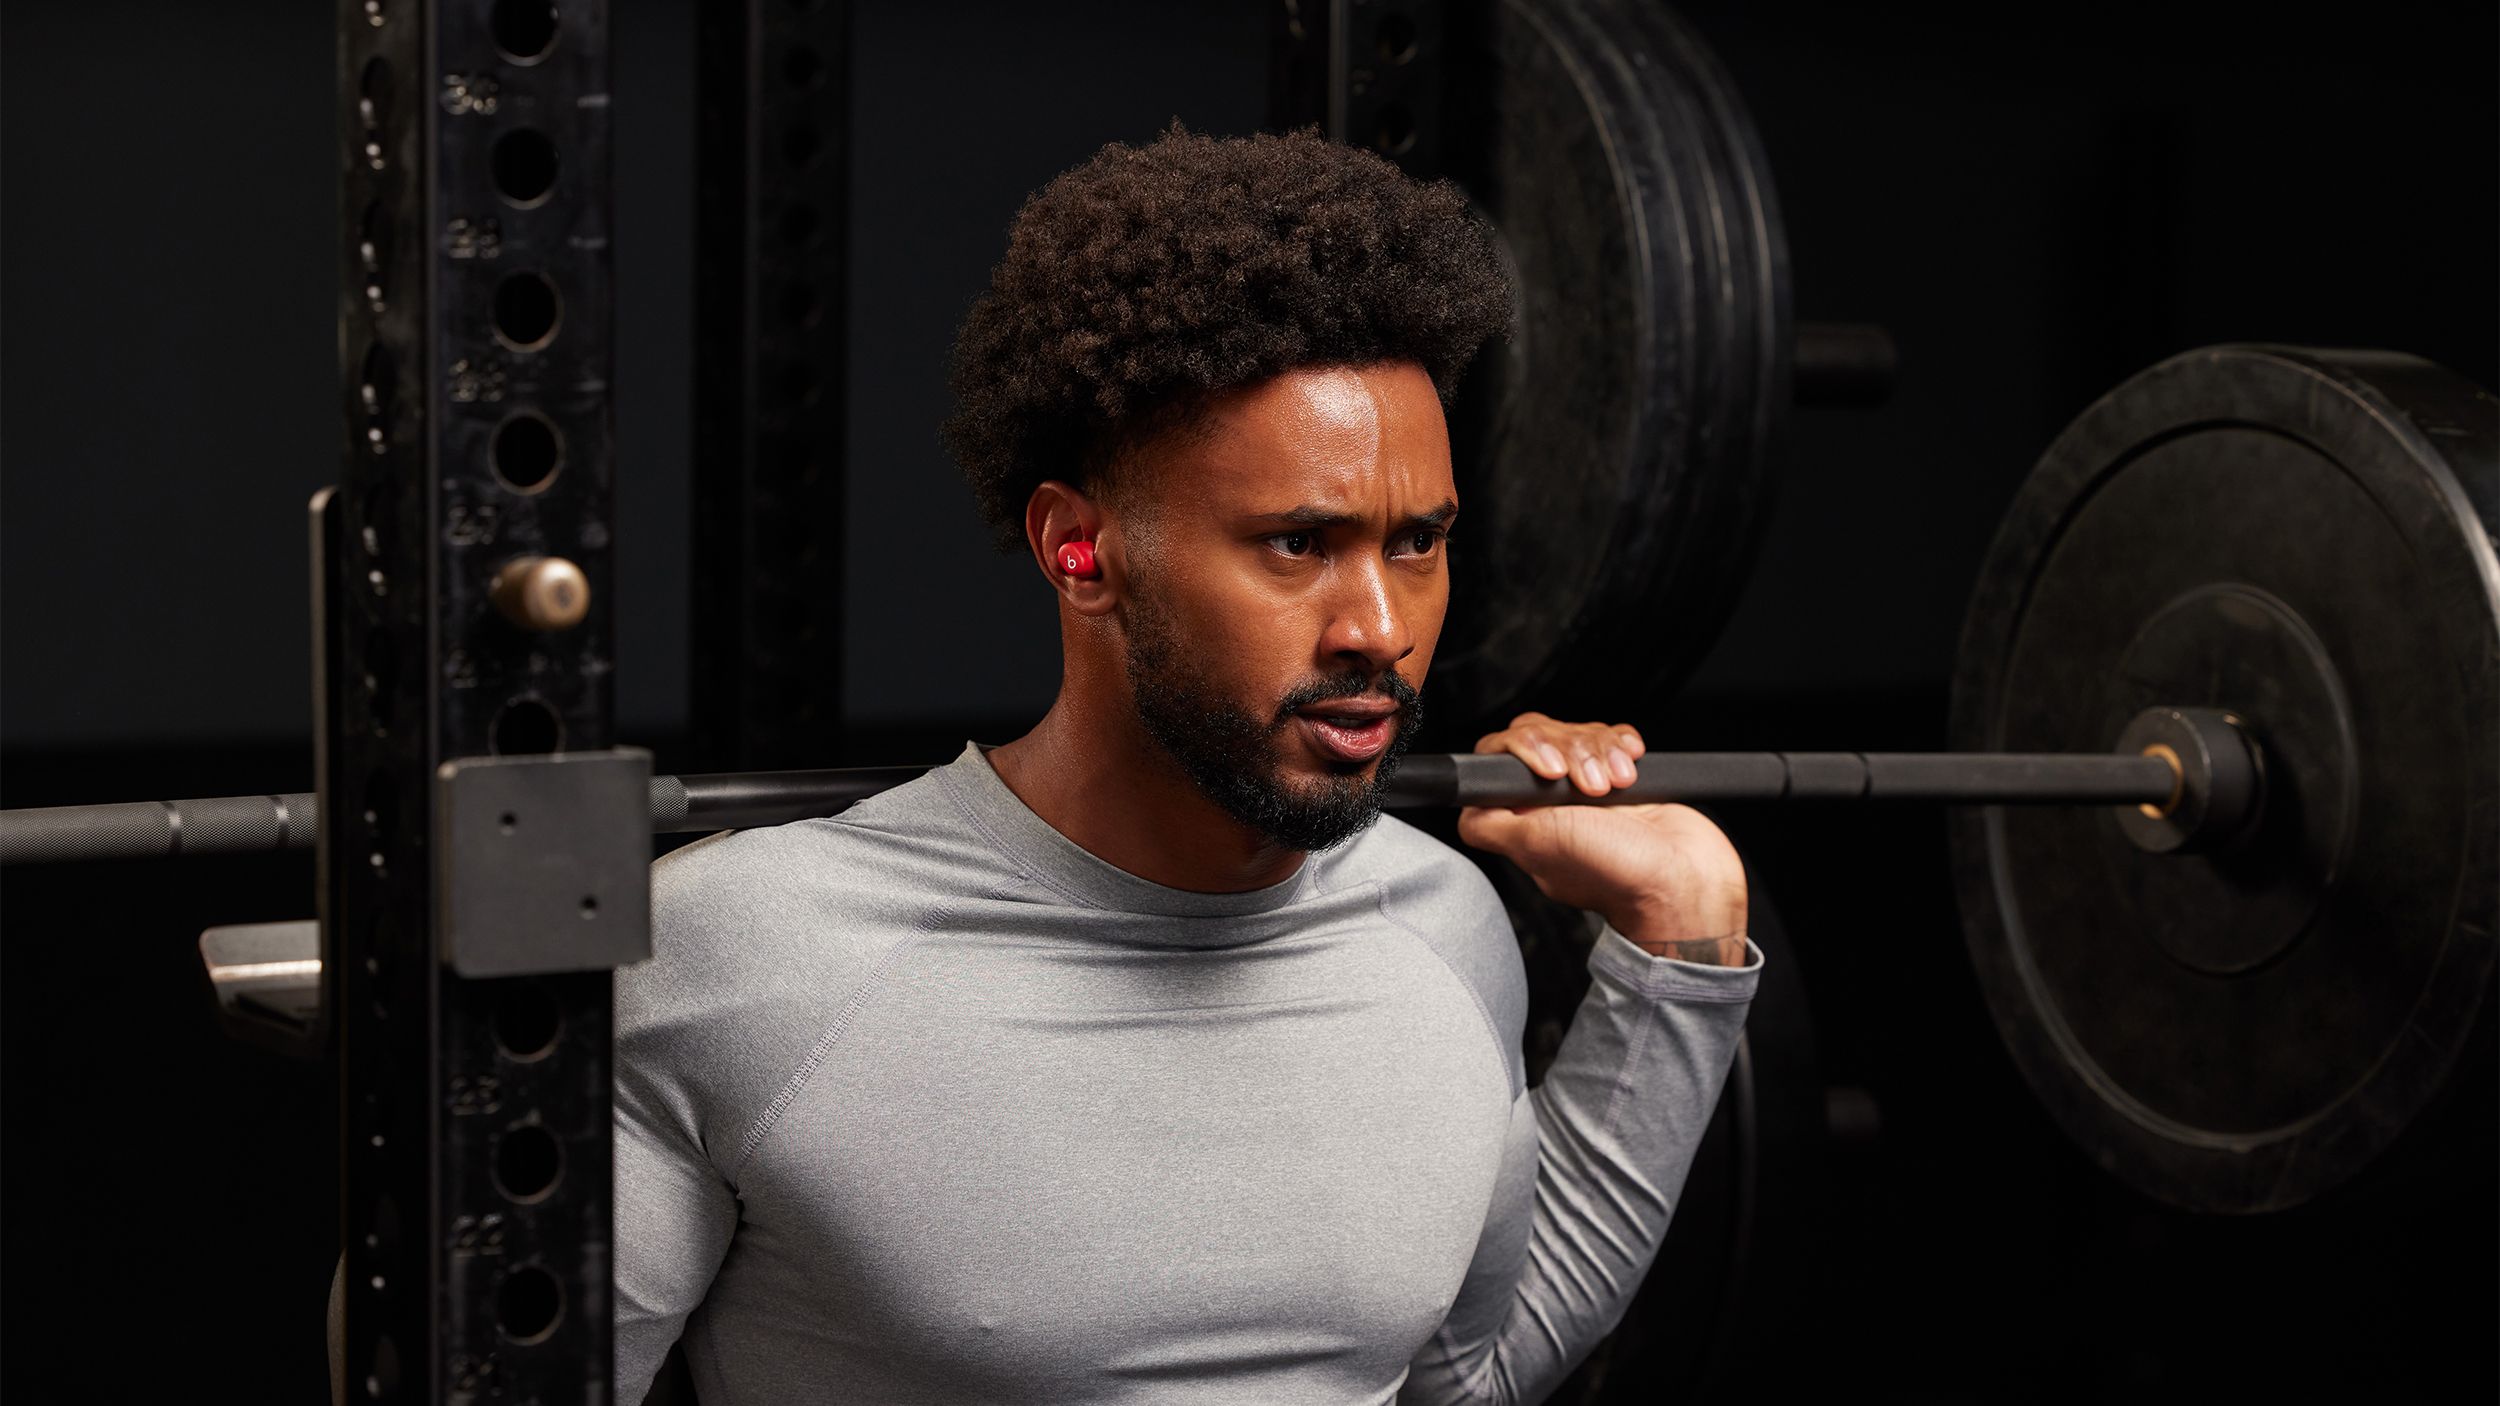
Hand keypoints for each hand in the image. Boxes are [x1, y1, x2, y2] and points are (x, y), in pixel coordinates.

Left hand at [1454, 712, 1748, 965]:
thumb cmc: (1616, 872)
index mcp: (1525, 817)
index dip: (1524, 750)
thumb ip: (1489, 824)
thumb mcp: (1536, 845)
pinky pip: (1613, 737)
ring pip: (1579, 734)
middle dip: (1571, 751)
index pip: (1501, 759)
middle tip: (1593, 787)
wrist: (1684, 880)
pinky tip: (1631, 765)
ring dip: (1601, 752)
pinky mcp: (1623, 776)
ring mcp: (1588, 788)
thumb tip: (1465, 804)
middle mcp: (1552, 803)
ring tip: (1618, 787)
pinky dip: (1622, 744)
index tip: (1550, 770)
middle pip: (1541, 736)